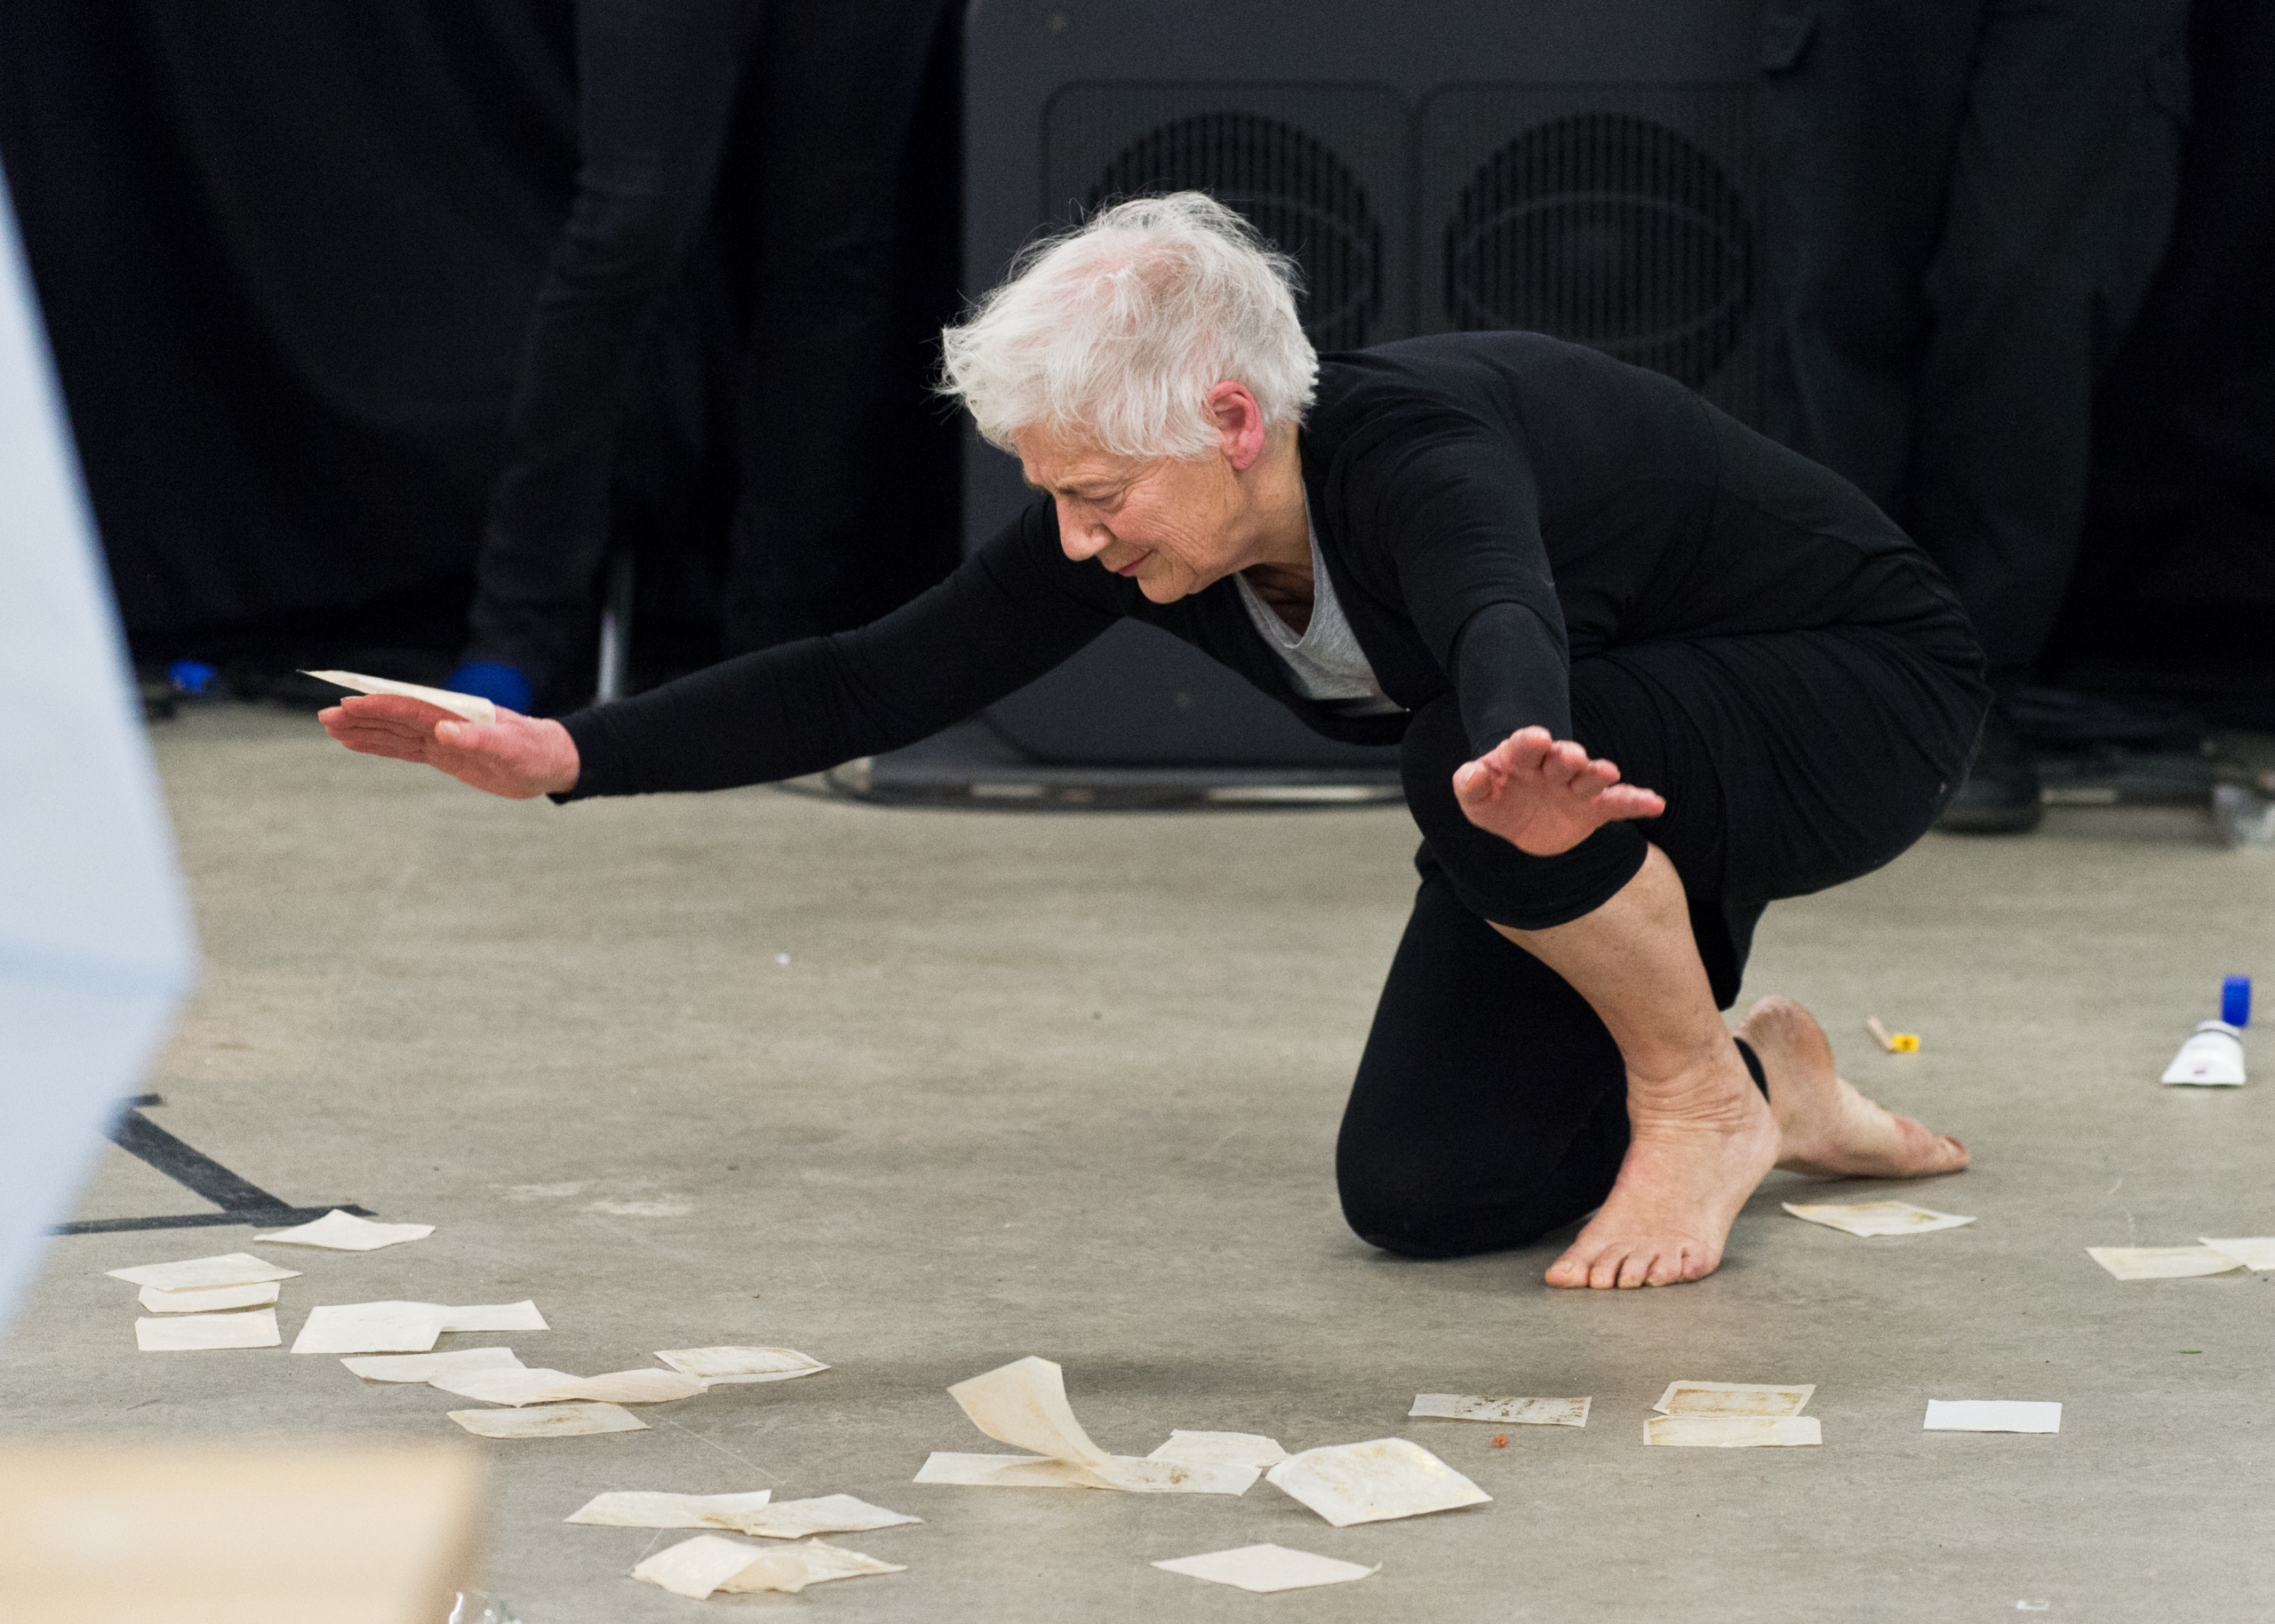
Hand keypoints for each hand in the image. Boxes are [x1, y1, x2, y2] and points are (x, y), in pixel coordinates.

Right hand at [318, 694, 579, 799]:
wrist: (550, 762)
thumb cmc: (534, 752)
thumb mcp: (511, 749)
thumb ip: (479, 739)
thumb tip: (444, 731)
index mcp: (456, 714)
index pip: (410, 706)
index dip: (379, 705)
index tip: (349, 703)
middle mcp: (444, 722)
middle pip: (395, 716)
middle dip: (361, 716)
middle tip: (324, 717)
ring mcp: (441, 738)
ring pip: (394, 733)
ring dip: (364, 731)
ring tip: (331, 729)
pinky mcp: (444, 754)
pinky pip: (404, 749)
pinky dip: (380, 746)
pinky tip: (358, 744)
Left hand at [1452, 726, 1664, 855]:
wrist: (1520, 821)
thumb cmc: (1495, 801)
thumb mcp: (1475, 799)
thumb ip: (1470, 785)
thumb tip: (1473, 774)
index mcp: (1521, 758)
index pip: (1524, 746)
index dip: (1530, 742)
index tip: (1537, 738)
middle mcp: (1552, 767)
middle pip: (1562, 758)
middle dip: (1567, 757)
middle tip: (1572, 757)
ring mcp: (1575, 785)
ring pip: (1589, 776)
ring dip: (1598, 773)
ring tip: (1607, 772)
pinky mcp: (1594, 807)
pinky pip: (1618, 803)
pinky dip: (1636, 802)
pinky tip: (1654, 804)